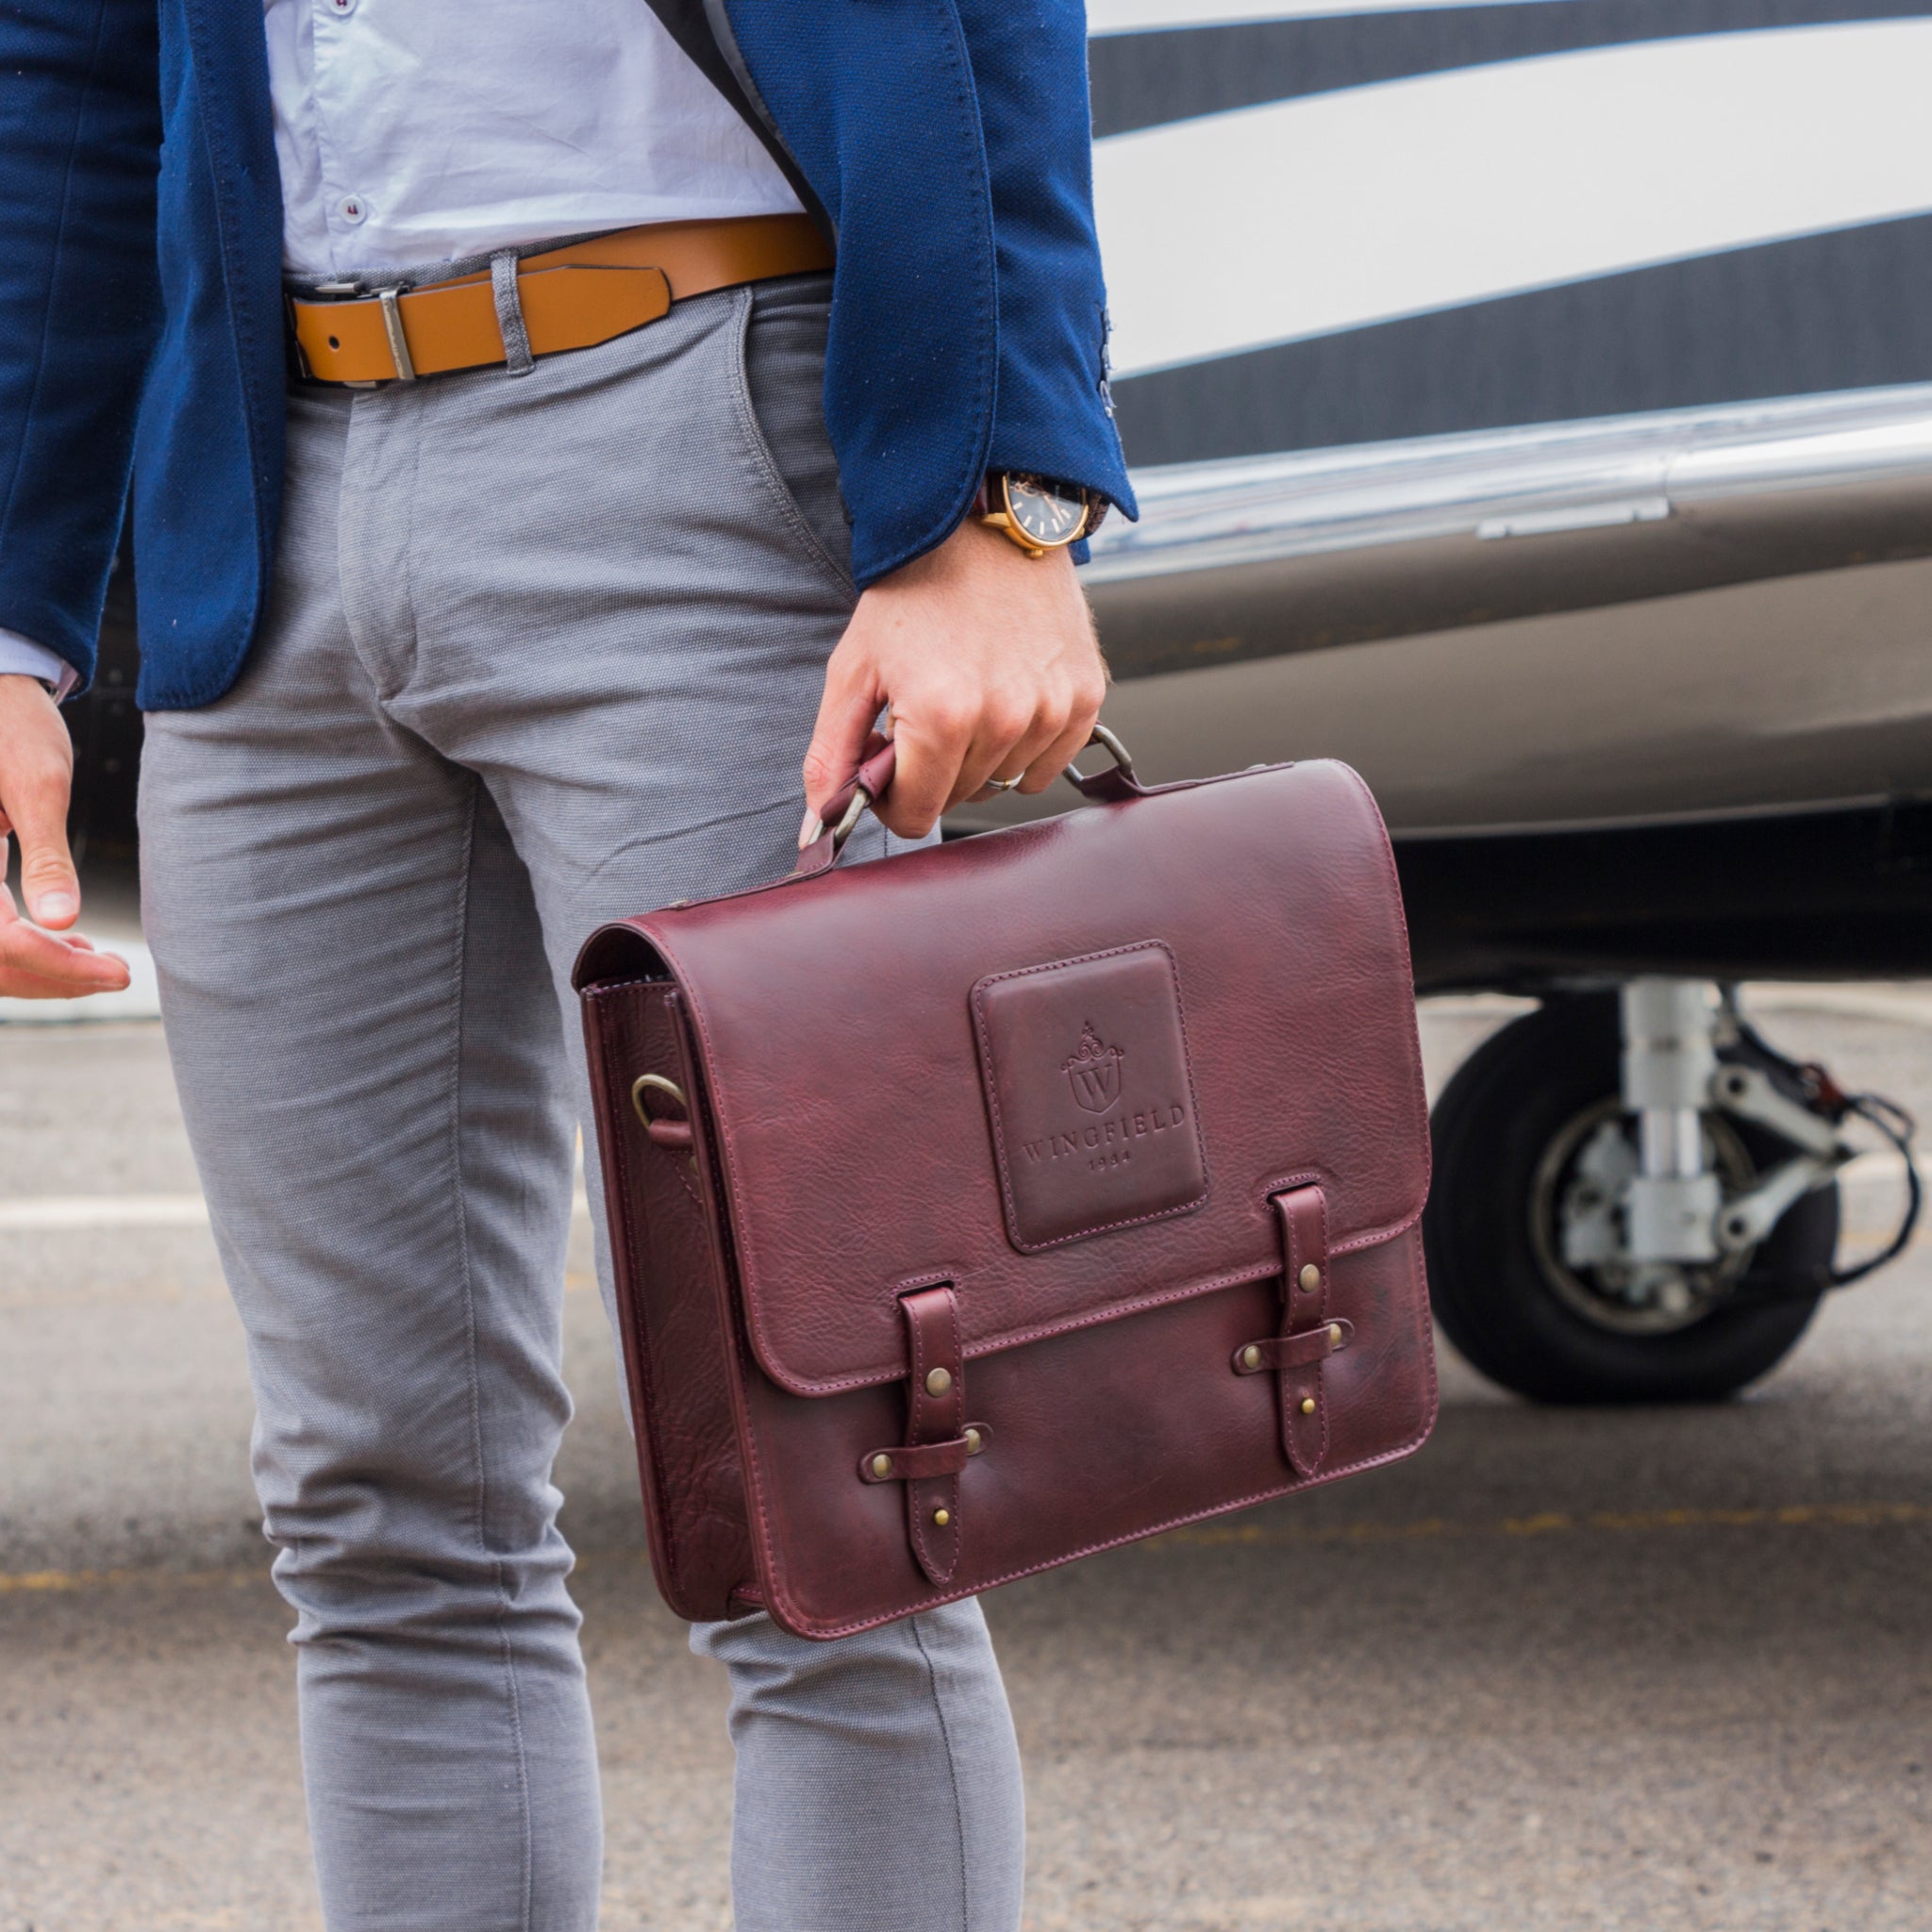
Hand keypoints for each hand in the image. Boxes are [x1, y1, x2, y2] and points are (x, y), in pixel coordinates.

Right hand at [0, 674, 128, 998]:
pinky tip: (72, 939)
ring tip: (100, 962)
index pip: (0, 942)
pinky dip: (29, 944)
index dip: (55, 966)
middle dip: (54, 976)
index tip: (116, 971)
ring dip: (42, 966)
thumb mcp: (37, 787)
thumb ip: (47, 857)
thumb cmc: (12, 726)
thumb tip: (63, 921)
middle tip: (118, 974)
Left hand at [801, 517, 1107, 841]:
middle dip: (929, 771)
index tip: (886, 756)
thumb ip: (830, 758)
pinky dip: (1020, 748)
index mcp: (941, 716)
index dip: (890, 797)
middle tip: (920, 712)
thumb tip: (815, 833)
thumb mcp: (852, 670)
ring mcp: (1051, 710)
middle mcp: (1005, 719)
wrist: (982, 522)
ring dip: (976, 759)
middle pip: (957, 801)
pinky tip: (1003, 697)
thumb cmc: (913, 590)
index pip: (915, 817)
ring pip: (1001, 785)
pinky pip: (1046, 766)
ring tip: (965, 695)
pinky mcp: (1085, 698)